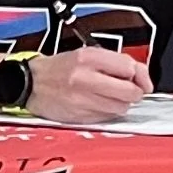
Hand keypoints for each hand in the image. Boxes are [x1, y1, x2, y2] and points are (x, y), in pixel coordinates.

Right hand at [27, 46, 153, 124]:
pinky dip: (107, 112)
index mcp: (89, 57)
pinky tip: (97, 104)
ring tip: (108, 96)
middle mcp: (85, 78)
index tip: (139, 79)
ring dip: (121, 104)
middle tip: (128, 90)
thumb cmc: (59, 69)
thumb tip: (143, 76)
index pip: (130, 68)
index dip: (139, 75)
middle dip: (134, 92)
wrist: (30, 83)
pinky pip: (107, 118)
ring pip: (121, 108)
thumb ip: (116, 62)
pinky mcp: (79, 116)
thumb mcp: (87, 54)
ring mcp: (82, 100)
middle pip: (130, 92)